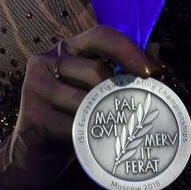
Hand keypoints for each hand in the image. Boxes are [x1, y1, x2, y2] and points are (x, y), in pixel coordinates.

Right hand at [9, 24, 160, 185]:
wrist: (34, 154)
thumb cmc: (73, 116)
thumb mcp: (94, 89)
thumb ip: (120, 70)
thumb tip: (157, 55)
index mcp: (67, 48)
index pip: (100, 35)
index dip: (127, 49)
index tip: (149, 71)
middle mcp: (47, 60)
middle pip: (96, 70)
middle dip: (118, 93)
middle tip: (132, 111)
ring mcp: (36, 86)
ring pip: (86, 100)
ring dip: (103, 117)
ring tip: (112, 128)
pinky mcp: (33, 115)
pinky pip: (74, 125)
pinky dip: (88, 137)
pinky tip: (90, 142)